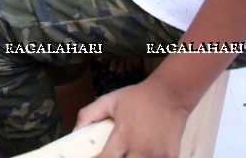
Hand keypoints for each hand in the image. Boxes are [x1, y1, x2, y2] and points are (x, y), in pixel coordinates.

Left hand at [75, 78, 190, 157]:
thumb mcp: (109, 100)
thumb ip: (88, 115)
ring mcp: (157, 155)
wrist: (170, 94)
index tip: (93, 157)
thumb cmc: (138, 97)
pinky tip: (141, 153)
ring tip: (126, 153)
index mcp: (124, 135)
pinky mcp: (171, 157)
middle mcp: (141, 148)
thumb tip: (74, 132)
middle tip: (111, 153)